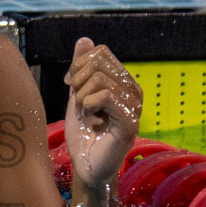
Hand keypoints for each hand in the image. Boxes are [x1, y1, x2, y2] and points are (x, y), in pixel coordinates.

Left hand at [63, 37, 142, 196]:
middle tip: (80, 104)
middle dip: (78, 82)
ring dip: (83, 99)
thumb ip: (81, 68)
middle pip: (98, 63)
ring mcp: (134, 106)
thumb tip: (85, 39)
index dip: (78, 65)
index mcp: (123, 82)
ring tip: (89, 116)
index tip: (71, 85)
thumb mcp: (77, 94)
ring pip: (99, 79)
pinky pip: (105, 96)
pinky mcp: (130, 121)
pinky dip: (89, 107)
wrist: (86, 166)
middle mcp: (133, 90)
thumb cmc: (84, 133)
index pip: (100, 52)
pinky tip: (94, 122)